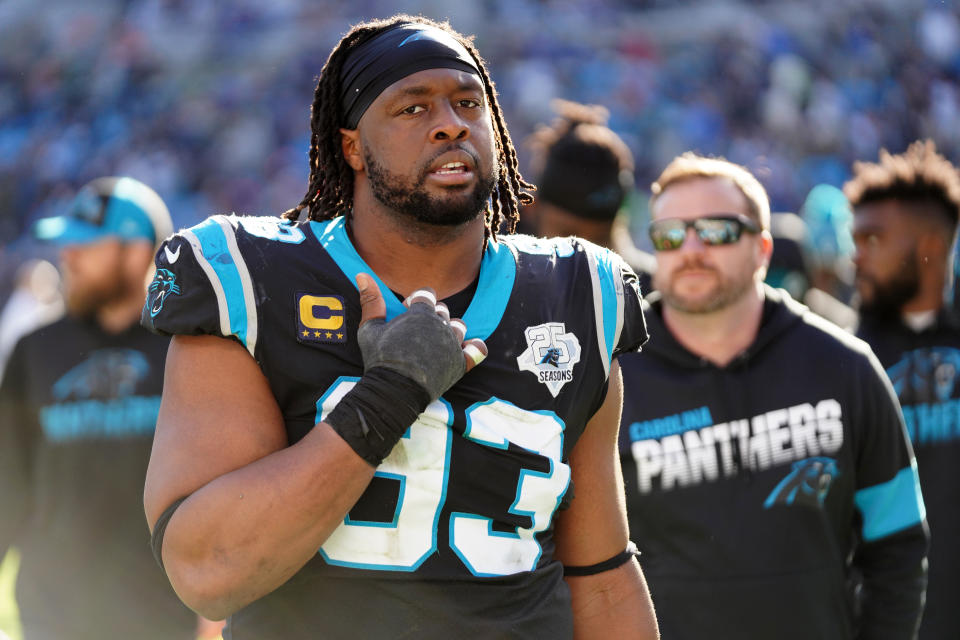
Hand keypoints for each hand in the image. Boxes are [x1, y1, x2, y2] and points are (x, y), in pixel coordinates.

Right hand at [356, 273, 486, 400]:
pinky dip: (473, 348)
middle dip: (431, 316)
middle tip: (415, 332)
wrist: (394, 391)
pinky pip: (477, 350)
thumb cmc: (380, 359)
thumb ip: (370, 301)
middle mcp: (440, 325)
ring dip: (449, 330)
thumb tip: (362, 275)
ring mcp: (452, 344)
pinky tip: (463, 350)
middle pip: (443, 310)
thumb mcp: (370, 329)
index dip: (416, 301)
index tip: (405, 312)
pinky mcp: (460, 363)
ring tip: (434, 342)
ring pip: (459, 326)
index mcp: (420, 313)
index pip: (426, 294)